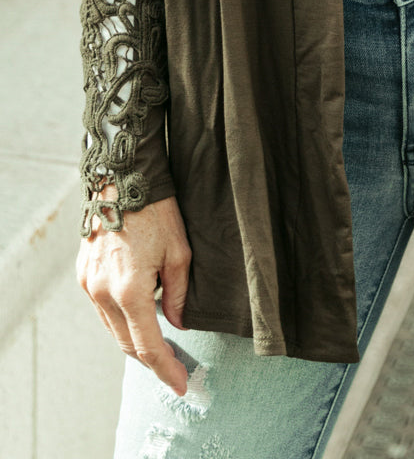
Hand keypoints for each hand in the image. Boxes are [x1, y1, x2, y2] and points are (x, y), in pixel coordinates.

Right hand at [77, 192, 191, 395]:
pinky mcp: (84, 274)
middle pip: (127, 342)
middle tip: (173, 367)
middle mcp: (104, 293)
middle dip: (151, 358)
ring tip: (159, 344)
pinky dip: (121, 318)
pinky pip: (103, 309)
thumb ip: (178, 294)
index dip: (165, 369)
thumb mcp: (180, 252)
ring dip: (134, 339)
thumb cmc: (156, 211)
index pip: (148, 346)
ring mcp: (90, 284)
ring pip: (113, 328)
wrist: (122, 179)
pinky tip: (138, 314)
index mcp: (130, 290)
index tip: (180, 384)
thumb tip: (176, 323)